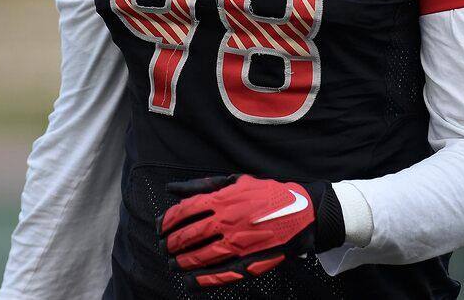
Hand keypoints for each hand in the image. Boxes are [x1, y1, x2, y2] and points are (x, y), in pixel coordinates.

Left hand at [159, 174, 342, 289]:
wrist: (303, 212)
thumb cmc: (267, 194)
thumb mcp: (236, 181)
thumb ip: (202, 185)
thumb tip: (171, 188)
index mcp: (223, 199)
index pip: (185, 211)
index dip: (168, 220)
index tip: (160, 226)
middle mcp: (228, 222)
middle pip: (189, 235)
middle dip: (171, 243)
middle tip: (163, 246)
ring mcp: (238, 245)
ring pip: (201, 256)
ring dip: (182, 262)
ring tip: (172, 263)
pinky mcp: (249, 262)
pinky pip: (220, 275)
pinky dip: (202, 281)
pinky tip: (189, 283)